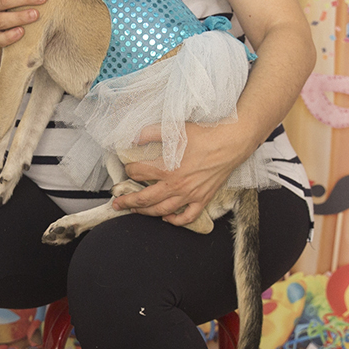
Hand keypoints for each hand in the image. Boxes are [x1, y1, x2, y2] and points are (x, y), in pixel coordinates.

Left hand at [114, 122, 247, 225]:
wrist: (231, 143)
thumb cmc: (204, 135)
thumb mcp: (174, 128)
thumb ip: (150, 132)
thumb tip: (133, 137)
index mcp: (167, 168)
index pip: (139, 173)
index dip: (130, 169)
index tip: (128, 168)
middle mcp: (176, 185)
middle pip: (145, 199)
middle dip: (128, 202)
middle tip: (117, 204)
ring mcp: (189, 195)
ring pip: (162, 210)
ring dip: (146, 212)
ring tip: (135, 211)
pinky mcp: (203, 198)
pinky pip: (187, 216)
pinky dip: (176, 220)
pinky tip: (167, 219)